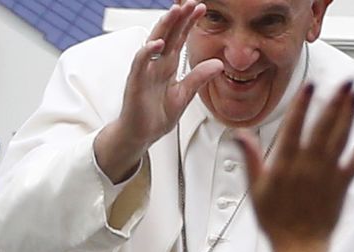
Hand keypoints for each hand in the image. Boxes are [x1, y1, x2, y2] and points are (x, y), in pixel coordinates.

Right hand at [94, 1, 222, 182]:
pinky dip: (146, 52)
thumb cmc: (156, 116)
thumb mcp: (184, 96)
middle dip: (179, 18)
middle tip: (190, 3)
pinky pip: (140, 64)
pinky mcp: (135, 83)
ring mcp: (144, 72)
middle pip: (168, 35)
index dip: (189, 23)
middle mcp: (155, 65)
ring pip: (153, 43)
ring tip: (174, 11)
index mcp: (167, 66)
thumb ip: (199, 78)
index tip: (201, 8)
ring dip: (163, 27)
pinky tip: (156, 43)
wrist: (140, 135)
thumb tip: (218, 64)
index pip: (179, 38)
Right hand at [238, 83, 353, 251]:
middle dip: (335, 100)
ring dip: (351, 113)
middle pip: (324, 126)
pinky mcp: (343, 184)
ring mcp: (328, 173)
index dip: (303, 104)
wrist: (298, 246)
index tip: (310, 85)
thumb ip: (251, 160)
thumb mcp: (255, 190)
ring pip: (342, 136)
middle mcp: (309, 165)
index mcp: (286, 164)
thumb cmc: (276, 222)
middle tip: (346, 80)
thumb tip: (240, 136)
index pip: (295, 126)